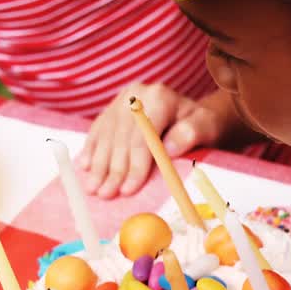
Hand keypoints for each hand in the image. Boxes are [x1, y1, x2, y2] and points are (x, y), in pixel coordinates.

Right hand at [81, 84, 236, 198]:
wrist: (195, 113)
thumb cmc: (202, 124)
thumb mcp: (206, 126)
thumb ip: (191, 134)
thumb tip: (169, 148)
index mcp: (159, 97)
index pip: (142, 137)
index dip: (134, 166)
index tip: (128, 190)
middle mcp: (136, 95)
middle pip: (121, 138)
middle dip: (113, 170)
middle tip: (106, 195)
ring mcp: (122, 100)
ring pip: (106, 136)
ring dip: (98, 165)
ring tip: (93, 188)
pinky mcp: (112, 107)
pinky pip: (97, 130)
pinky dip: (91, 150)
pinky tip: (84, 167)